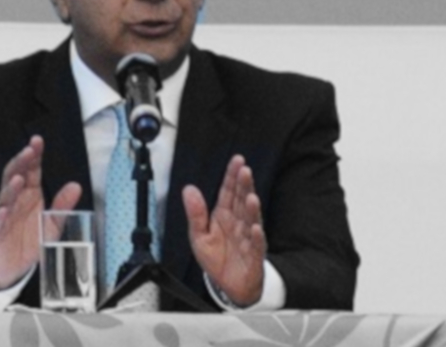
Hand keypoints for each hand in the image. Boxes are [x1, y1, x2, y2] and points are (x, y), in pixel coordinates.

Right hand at [0, 135, 81, 289]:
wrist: (8, 269)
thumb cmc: (28, 240)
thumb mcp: (52, 223)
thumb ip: (63, 205)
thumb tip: (76, 186)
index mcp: (28, 195)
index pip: (30, 171)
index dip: (33, 156)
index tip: (38, 141)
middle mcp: (13, 201)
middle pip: (14, 177)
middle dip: (20, 163)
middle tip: (28, 150)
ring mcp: (0, 217)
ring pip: (3, 198)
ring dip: (10, 188)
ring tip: (18, 179)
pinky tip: (4, 211)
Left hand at [183, 155, 265, 306]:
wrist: (229, 286)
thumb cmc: (217, 258)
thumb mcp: (198, 236)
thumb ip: (195, 213)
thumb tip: (189, 190)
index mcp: (224, 215)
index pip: (229, 191)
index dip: (233, 176)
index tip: (237, 161)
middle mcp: (238, 223)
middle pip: (242, 201)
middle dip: (244, 186)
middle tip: (245, 171)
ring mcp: (247, 238)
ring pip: (251, 220)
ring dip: (252, 209)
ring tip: (251, 198)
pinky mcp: (253, 256)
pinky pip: (256, 245)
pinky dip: (257, 237)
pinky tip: (256, 229)